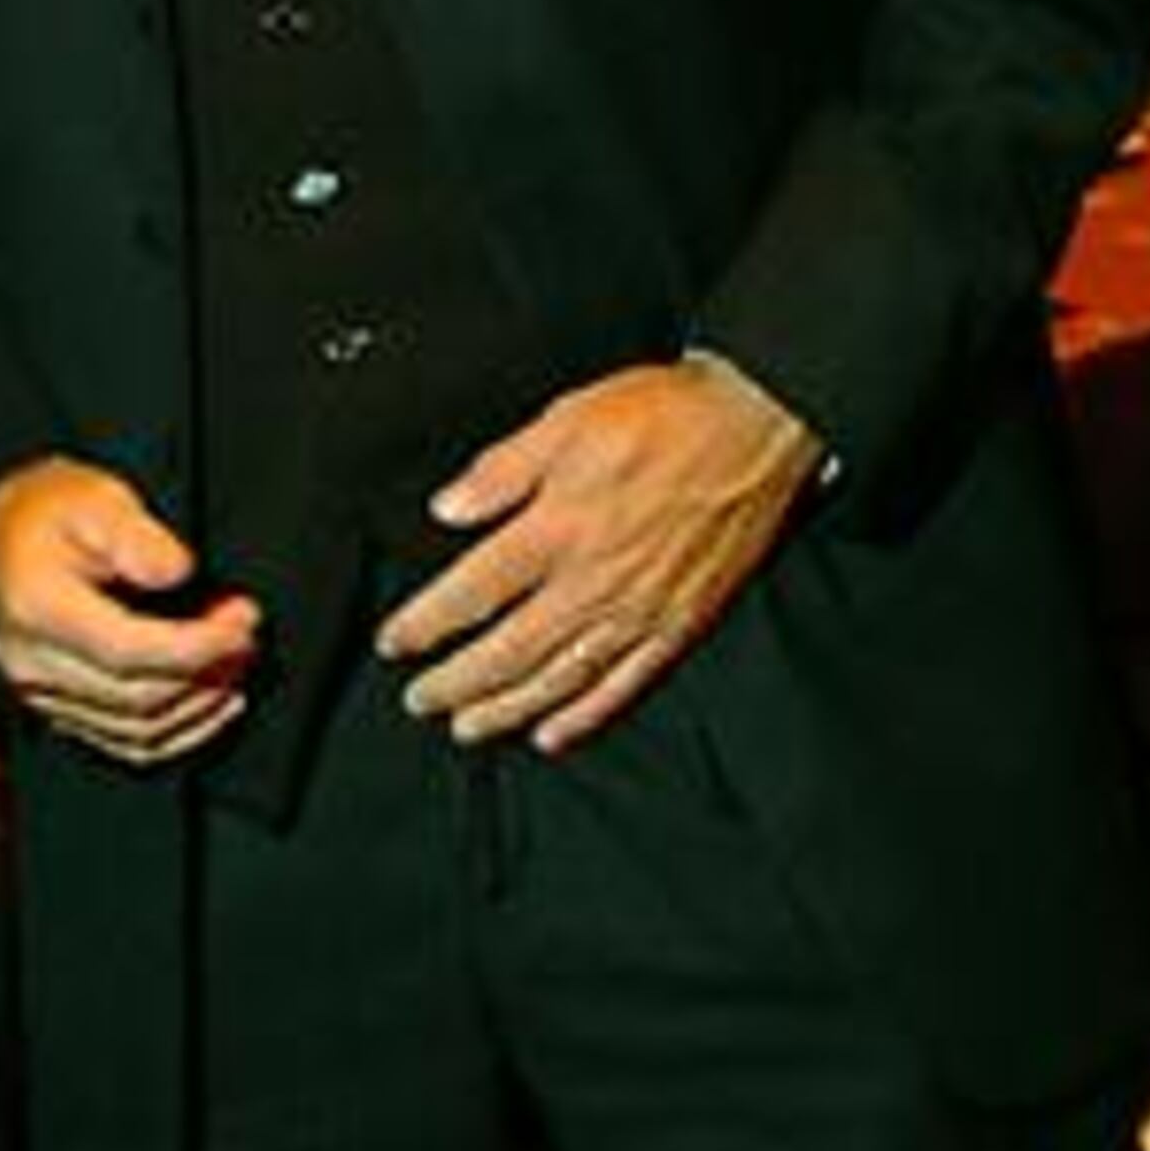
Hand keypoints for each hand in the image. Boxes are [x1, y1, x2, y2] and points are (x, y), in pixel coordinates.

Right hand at [0, 457, 262, 766]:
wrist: (9, 535)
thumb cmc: (54, 512)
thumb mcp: (97, 499)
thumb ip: (137, 535)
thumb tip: (178, 572)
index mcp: (36, 607)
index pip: (126, 650)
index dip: (196, 645)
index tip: (243, 620)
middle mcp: (30, 662)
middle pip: (134, 696)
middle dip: (207, 671)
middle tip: (248, 635)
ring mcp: (39, 693)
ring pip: (134, 728)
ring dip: (200, 705)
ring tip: (237, 663)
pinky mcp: (56, 709)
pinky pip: (124, 742)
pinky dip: (177, 732)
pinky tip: (213, 704)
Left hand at [374, 357, 821, 753]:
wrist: (756, 426)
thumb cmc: (665, 416)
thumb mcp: (568, 418)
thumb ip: (502, 469)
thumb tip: (446, 510)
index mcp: (559, 528)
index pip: (472, 591)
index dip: (425, 624)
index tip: (394, 642)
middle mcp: (594, 582)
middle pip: (508, 651)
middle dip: (456, 683)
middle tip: (420, 701)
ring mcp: (638, 611)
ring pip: (558, 679)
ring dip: (506, 710)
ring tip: (467, 728)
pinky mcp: (678, 625)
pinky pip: (623, 686)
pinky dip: (583, 717)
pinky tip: (552, 734)